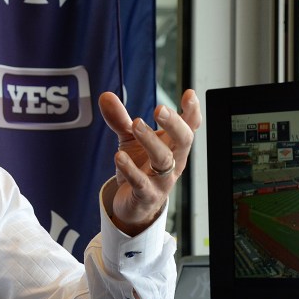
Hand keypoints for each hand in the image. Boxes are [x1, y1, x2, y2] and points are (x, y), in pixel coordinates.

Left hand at [97, 89, 200, 235]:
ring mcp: (162, 180)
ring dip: (150, 141)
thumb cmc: (139, 167)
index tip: (189, 93)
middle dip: (174, 124)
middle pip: (184, 140)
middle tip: (160, 109)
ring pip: (164, 160)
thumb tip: (105, 96)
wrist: (134, 204)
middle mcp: (174, 161)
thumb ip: (119, 119)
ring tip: (136, 124)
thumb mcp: (129, 140)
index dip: (192, 111)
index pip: (190, 126)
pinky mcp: (146, 195)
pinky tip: (119, 157)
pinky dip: (130, 169)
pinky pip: (141, 182)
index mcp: (174, 145)